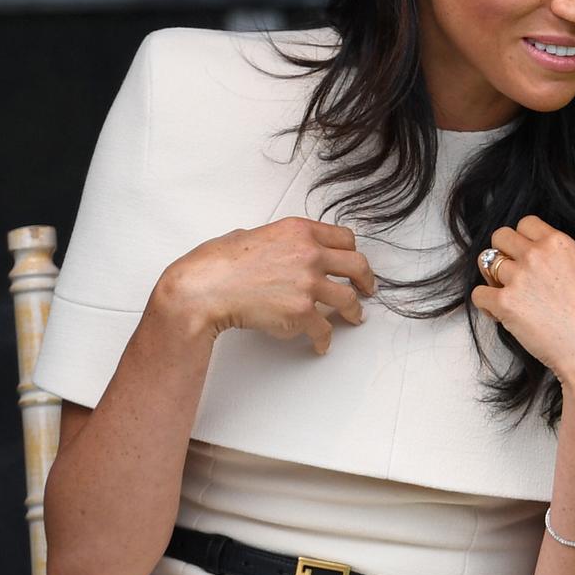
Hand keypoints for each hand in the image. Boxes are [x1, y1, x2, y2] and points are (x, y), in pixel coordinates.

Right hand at [159, 217, 375, 354]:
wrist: (206, 288)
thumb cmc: (218, 263)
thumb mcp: (251, 234)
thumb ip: (275, 241)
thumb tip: (277, 249)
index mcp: (299, 230)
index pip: (343, 238)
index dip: (352, 252)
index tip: (354, 262)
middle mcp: (309, 253)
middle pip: (357, 265)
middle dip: (366, 279)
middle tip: (368, 288)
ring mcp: (308, 283)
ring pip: (348, 300)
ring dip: (354, 311)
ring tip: (354, 318)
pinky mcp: (301, 312)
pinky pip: (324, 329)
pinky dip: (324, 339)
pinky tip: (322, 343)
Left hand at [471, 215, 574, 388]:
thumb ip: (566, 267)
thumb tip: (554, 271)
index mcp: (560, 244)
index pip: (526, 223)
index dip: (522, 239)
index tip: (524, 253)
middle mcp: (537, 255)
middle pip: (500, 236)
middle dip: (503, 252)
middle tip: (510, 271)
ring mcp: (519, 278)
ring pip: (485, 261)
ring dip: (491, 277)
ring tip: (503, 292)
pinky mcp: (505, 303)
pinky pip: (478, 293)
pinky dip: (484, 303)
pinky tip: (498, 312)